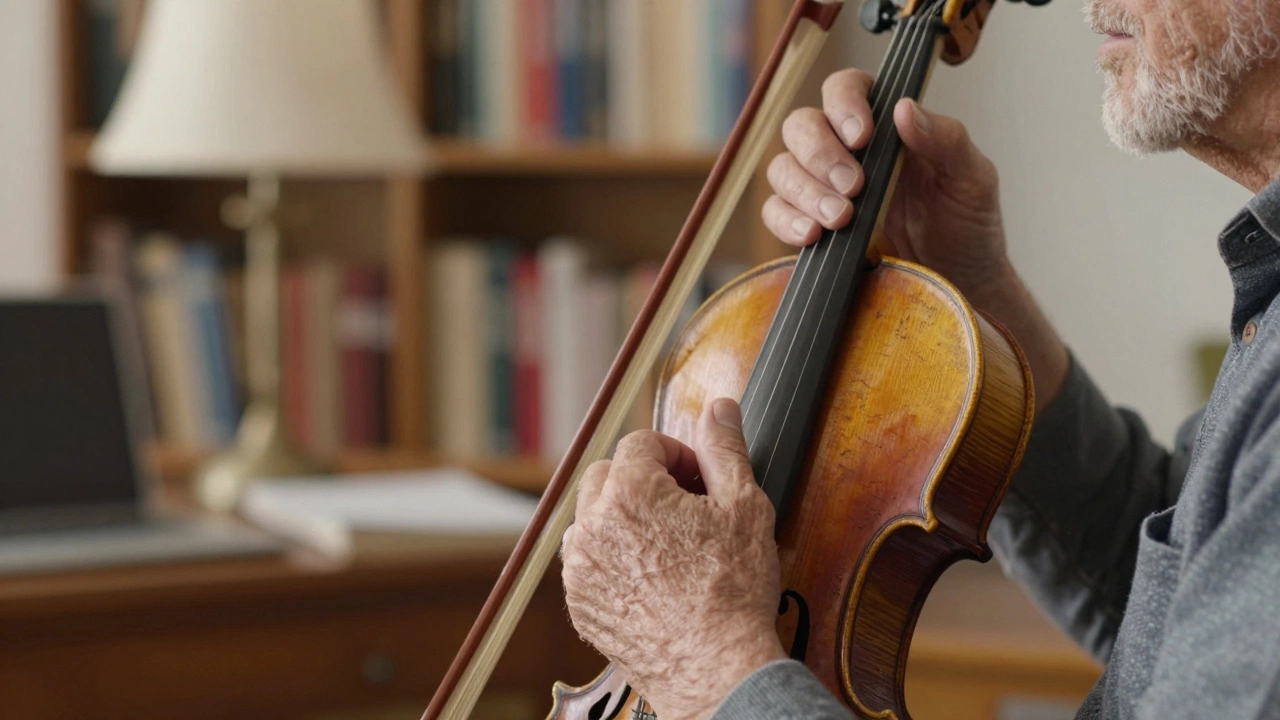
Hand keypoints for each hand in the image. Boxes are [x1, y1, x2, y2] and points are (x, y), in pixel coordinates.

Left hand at [561, 399, 785, 719]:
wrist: (716, 669)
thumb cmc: (734, 591)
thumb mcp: (744, 506)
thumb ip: (725, 448)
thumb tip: (720, 408)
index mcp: (629, 493)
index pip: (641, 443)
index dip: (676, 454)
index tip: (700, 479)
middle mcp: (592, 527)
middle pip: (607, 475)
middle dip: (643, 480)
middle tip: (685, 507)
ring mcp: (580, 569)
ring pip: (591, 518)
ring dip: (622, 517)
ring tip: (668, 542)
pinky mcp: (579, 604)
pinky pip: (586, 562)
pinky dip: (611, 558)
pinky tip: (652, 575)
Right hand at [762, 68, 1012, 304]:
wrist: (959, 283)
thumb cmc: (968, 225)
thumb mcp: (972, 178)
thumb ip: (945, 139)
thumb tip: (904, 109)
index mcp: (885, 126)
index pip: (845, 88)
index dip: (843, 104)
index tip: (861, 136)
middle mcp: (847, 150)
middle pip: (802, 126)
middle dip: (820, 154)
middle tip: (853, 187)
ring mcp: (824, 188)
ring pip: (783, 168)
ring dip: (805, 191)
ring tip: (841, 219)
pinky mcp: (811, 225)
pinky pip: (776, 212)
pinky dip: (786, 221)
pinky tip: (813, 235)